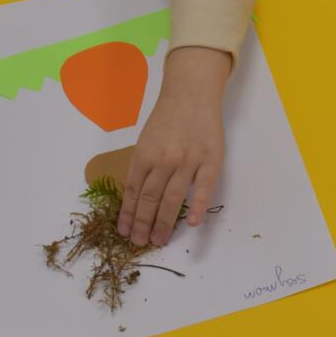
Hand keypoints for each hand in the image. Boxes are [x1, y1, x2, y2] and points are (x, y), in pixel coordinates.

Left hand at [118, 46, 229, 246]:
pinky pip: (203, 188)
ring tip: (158, 240)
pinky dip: (197, 206)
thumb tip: (136, 198)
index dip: (128, 214)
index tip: (125, 232)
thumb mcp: (146, 139)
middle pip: (150, 199)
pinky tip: (191, 223)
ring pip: (172, 198)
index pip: (133, 192)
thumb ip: (143, 166)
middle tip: (140, 243)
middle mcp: (164, 159)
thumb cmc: (167, 117)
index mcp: (144, 154)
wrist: (192, 93)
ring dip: (163, 222)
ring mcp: (188, 160)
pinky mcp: (211, 160)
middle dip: (143, 224)